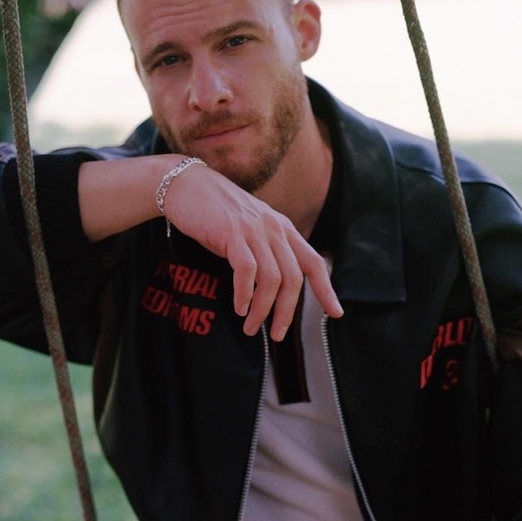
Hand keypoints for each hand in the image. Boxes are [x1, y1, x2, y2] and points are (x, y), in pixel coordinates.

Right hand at [78, 156, 342, 340]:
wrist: (185, 185)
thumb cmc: (215, 214)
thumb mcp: (250, 230)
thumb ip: (266, 252)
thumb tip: (274, 288)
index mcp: (283, 229)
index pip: (313, 262)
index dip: (326, 289)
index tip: (336, 312)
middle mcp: (274, 229)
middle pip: (293, 278)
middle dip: (287, 312)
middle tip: (277, 335)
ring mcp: (254, 230)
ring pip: (272, 279)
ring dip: (263, 310)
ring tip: (250, 328)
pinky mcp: (232, 233)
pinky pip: (247, 270)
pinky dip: (245, 293)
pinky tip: (239, 307)